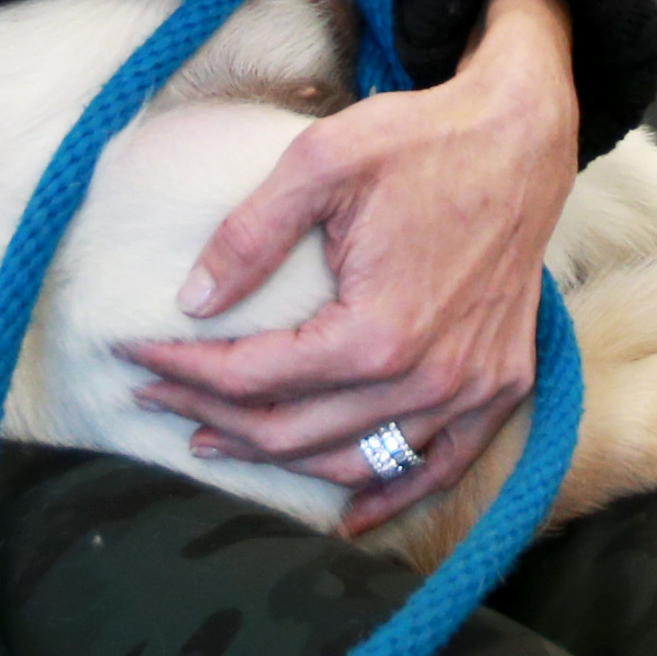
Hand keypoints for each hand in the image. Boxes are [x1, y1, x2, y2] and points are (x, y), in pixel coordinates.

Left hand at [124, 0, 580, 530]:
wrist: (521, 138)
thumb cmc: (422, 142)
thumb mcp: (321, 163)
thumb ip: (251, 236)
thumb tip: (193, 302)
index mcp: (377, 331)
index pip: (255, 377)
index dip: (185, 369)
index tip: (135, 354)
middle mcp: (426, 378)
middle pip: (293, 429)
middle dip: (211, 414)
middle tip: (155, 393)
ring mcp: (470, 391)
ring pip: (354, 460)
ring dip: (279, 460)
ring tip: (215, 440)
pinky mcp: (500, 388)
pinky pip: (440, 468)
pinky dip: (391, 497)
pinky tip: (349, 517)